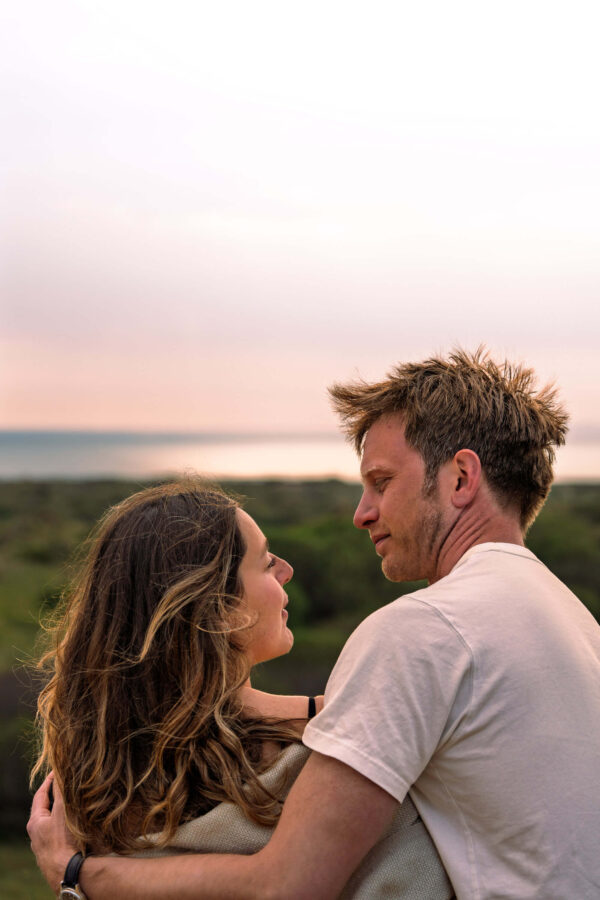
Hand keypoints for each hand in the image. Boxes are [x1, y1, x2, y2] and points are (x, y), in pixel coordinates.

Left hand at [27, 773, 78, 891]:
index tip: (56, 772)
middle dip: (55, 798)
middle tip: (66, 786)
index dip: (49, 782)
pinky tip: (76, 827)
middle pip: (45, 810)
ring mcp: (45, 846)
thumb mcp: (62, 811)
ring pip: (52, 824)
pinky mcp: (54, 855)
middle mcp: (37, 835)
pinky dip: (66, 827)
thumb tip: (59, 773)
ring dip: (61, 814)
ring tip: (74, 804)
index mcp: (35, 822)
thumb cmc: (63, 841)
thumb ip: (60, 791)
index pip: (40, 796)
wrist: (67, 872)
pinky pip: (59, 835)